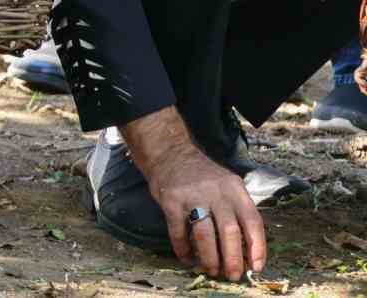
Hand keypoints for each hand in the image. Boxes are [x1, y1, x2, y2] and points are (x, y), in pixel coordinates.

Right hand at [125, 108, 265, 280]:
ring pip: (205, 235)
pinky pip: (178, 231)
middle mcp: (216, 192)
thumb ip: (238, 211)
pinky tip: (186, 259)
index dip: (257, 247)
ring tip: (211, 270)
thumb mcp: (228, 185)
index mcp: (235, 190)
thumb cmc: (204, 176)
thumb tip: (247, 250)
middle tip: (232, 275)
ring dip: (209, 258)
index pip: (252, 222)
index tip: (255, 267)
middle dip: (232, 259)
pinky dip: (183, 249)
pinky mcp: (171, 200)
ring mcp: (192, 196)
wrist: (169, 152)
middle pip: (229, 232)